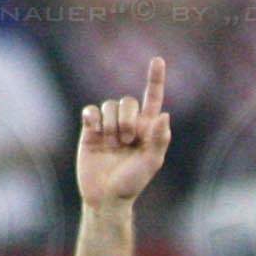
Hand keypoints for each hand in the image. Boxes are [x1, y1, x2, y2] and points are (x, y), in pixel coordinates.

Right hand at [76, 58, 171, 207]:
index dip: (154, 78)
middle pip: (128, 101)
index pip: (153, 98)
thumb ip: (160, 139)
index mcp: (147, 128)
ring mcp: (108, 125)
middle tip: (127, 142)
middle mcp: (129, 122)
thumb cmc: (132, 182)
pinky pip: (91, 110)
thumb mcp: (151, 163)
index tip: (158, 59)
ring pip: (109, 105)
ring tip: (112, 145)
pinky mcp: (90, 128)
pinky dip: (93, 118)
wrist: (105, 196)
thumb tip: (165, 114)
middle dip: (127, 120)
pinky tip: (94, 131)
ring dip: (111, 125)